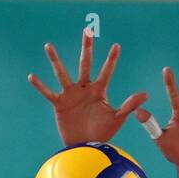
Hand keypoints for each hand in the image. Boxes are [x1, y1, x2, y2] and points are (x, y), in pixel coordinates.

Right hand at [28, 29, 147, 144]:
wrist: (86, 147)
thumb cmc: (102, 133)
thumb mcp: (117, 119)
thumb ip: (129, 106)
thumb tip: (146, 94)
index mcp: (98, 90)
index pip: (106, 72)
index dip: (111, 60)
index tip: (117, 46)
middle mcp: (84, 89)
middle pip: (85, 64)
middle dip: (87, 48)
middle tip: (87, 30)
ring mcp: (71, 95)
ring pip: (62, 74)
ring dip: (55, 60)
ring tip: (48, 46)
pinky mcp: (59, 104)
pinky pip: (48, 93)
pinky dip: (40, 86)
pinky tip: (32, 76)